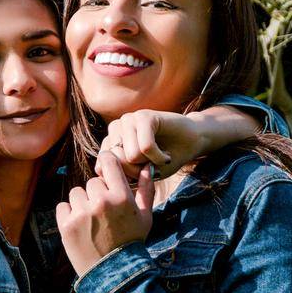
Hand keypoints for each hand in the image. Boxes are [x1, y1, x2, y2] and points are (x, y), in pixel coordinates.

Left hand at [55, 146, 154, 277]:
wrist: (113, 272)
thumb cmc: (131, 242)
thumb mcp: (145, 216)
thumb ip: (146, 189)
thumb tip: (146, 167)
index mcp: (121, 196)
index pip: (108, 161)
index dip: (105, 164)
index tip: (105, 173)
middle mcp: (101, 201)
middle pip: (92, 182)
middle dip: (96, 194)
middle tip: (103, 213)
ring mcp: (82, 213)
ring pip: (76, 193)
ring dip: (81, 204)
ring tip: (91, 222)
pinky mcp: (66, 225)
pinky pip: (62, 207)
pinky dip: (68, 215)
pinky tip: (80, 227)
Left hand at [97, 104, 260, 178]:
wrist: (191, 144)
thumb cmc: (165, 160)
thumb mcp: (139, 173)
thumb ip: (119, 172)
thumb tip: (100, 169)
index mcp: (110, 142)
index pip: (105, 167)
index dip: (127, 176)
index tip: (141, 173)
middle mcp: (116, 129)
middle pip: (117, 162)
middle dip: (138, 171)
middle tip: (151, 165)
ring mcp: (128, 120)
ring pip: (131, 155)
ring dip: (150, 163)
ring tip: (157, 157)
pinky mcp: (144, 116)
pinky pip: (145, 147)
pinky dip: (158, 157)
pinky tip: (165, 155)